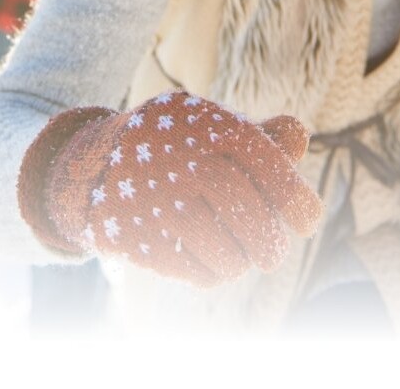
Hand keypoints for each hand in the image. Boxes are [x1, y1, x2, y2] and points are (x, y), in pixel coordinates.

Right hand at [17, 93, 322, 287]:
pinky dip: (211, 274)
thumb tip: (298, 138)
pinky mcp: (135, 237)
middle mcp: (177, 159)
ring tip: (242, 261)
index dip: (294, 196)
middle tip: (273, 255)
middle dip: (269, 242)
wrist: (92, 167)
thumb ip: (258, 136)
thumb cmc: (172, 148)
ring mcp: (153, 200)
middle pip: (244, 209)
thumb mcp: (209, 129)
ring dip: (240, 262)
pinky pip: (191, 270)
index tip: (306, 222)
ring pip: (220, 248)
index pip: (265, 160)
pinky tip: (213, 266)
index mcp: (203, 125)